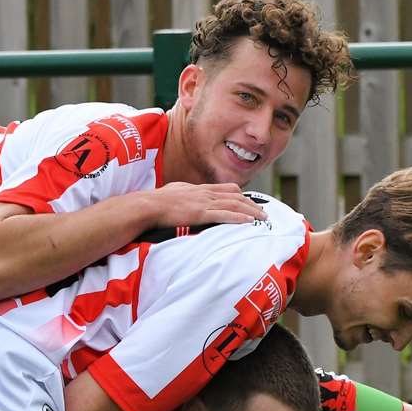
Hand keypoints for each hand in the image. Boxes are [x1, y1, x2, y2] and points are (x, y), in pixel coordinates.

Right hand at [145, 183, 265, 227]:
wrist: (148, 205)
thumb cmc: (156, 201)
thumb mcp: (174, 192)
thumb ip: (184, 194)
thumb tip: (184, 196)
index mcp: (199, 188)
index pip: (227, 189)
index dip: (241, 195)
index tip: (250, 202)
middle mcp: (205, 193)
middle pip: (235, 196)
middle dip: (252, 204)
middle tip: (263, 212)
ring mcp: (204, 202)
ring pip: (234, 205)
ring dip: (251, 211)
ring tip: (263, 218)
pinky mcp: (201, 213)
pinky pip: (224, 215)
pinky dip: (239, 218)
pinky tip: (249, 222)